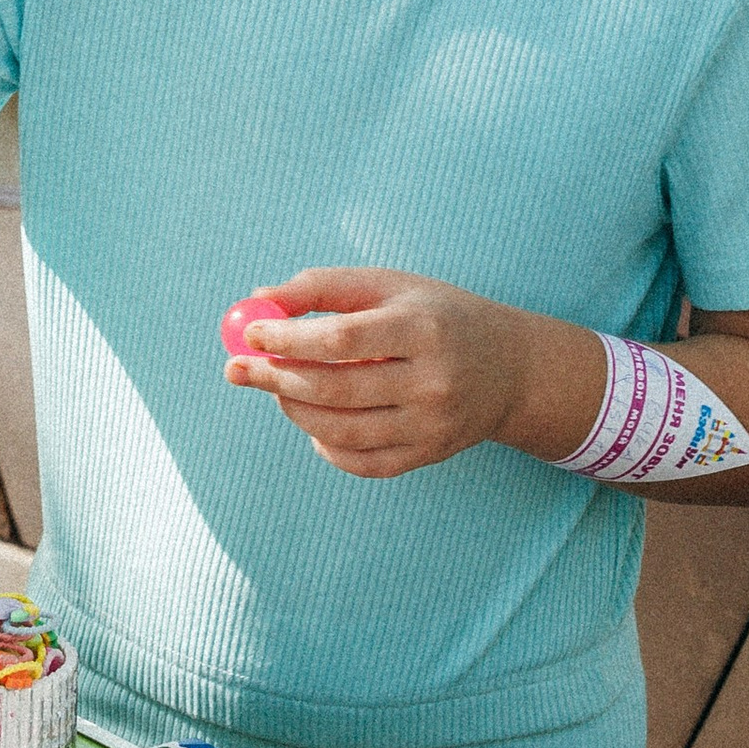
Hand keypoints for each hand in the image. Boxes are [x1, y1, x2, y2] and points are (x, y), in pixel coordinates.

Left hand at [224, 268, 566, 478]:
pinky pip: (363, 462)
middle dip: (276, 379)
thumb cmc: (436, 315)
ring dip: (294, 411)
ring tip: (276, 389)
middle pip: (336, 389)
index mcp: (423, 328)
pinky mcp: (430, 455)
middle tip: (238, 369)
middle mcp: (432, 381)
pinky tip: (314, 424)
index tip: (250, 334)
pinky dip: (327, 446)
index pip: (342, 339)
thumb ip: (324, 287)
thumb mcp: (389, 285)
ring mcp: (433, 425)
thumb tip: (258, 300)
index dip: (288, 338)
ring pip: (341, 431)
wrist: (510, 368)